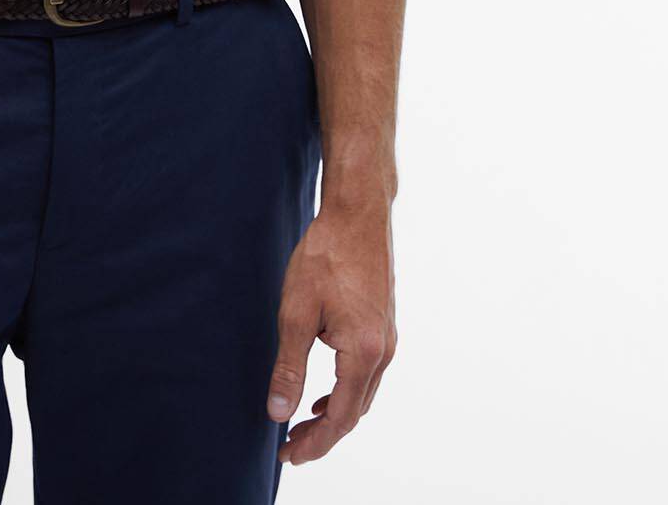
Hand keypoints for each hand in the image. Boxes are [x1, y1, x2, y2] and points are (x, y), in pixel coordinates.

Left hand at [267, 202, 396, 464]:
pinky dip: (346, 391)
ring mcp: (388, 337)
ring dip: (335, 415)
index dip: (314, 442)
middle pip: (354, 411)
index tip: (287, 454)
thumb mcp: (296, 312)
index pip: (340, 417)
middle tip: (290, 448)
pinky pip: (367, 374)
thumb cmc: (326, 255)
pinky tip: (325, 390)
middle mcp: (384, 350)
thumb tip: (279, 413)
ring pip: (363, 394)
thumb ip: (289, 367)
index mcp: (364, 351)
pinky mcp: (384, 324)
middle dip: (323, 435)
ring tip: (303, 426)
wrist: (357, 213)